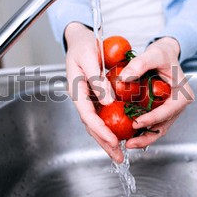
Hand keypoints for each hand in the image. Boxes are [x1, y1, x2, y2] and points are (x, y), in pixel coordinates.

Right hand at [64, 22, 123, 162]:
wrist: (79, 39)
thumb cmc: (83, 45)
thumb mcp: (89, 58)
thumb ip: (97, 80)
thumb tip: (107, 102)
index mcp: (76, 90)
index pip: (87, 116)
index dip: (100, 131)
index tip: (113, 141)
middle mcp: (81, 98)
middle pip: (91, 126)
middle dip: (104, 143)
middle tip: (118, 157)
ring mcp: (87, 99)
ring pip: (96, 124)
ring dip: (107, 139)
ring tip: (119, 153)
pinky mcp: (94, 97)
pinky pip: (101, 115)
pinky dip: (110, 126)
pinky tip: (120, 134)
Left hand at [119, 37, 194, 148]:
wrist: (164, 52)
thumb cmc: (163, 53)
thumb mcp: (153, 54)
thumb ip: (139, 64)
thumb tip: (123, 78)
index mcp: (182, 95)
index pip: (167, 112)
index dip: (151, 119)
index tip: (136, 123)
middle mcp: (178, 105)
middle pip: (163, 125)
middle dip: (146, 136)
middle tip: (130, 143)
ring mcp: (170, 110)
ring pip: (157, 128)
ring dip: (143, 137)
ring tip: (128, 144)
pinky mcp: (161, 110)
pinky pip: (152, 123)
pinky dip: (141, 129)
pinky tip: (128, 134)